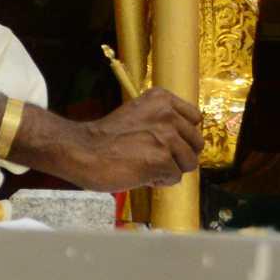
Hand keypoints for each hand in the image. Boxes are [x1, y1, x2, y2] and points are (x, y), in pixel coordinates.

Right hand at [23, 86, 204, 190]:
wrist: (83, 151)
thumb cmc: (107, 137)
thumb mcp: (138, 114)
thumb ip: (163, 121)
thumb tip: (186, 141)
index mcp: (163, 99)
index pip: (195, 119)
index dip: (182, 136)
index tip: (165, 143)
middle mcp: (168, 114)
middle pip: (196, 143)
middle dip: (179, 155)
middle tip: (155, 158)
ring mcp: (167, 137)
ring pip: (189, 162)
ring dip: (170, 169)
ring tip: (147, 166)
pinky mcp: (162, 159)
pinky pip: (175, 177)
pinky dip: (160, 181)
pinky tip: (141, 175)